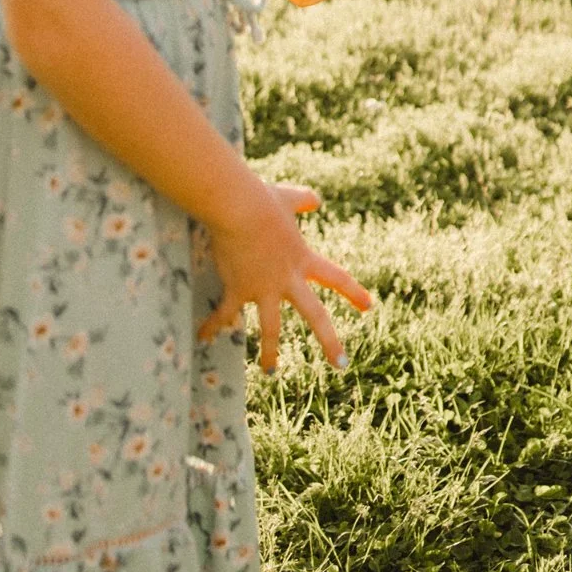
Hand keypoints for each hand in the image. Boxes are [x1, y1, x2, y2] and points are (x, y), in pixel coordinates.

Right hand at [198, 175, 372, 371]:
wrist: (239, 208)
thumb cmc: (262, 199)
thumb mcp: (288, 197)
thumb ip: (303, 200)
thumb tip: (315, 201)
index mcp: (303, 259)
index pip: (336, 278)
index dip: (353, 292)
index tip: (368, 307)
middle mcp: (287, 278)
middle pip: (315, 315)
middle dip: (330, 341)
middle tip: (342, 364)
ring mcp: (263, 288)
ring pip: (271, 329)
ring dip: (270, 353)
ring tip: (271, 373)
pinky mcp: (237, 289)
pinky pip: (224, 314)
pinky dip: (211, 326)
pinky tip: (202, 338)